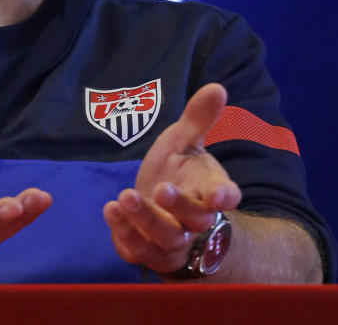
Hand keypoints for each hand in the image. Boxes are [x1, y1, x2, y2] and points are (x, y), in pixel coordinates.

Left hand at [103, 83, 241, 276]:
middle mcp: (194, 219)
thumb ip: (197, 118)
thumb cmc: (178, 171)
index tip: (220, 196)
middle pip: (196, 219)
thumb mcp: (184, 141)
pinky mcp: (147, 250)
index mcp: (209, 190)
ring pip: (166, 237)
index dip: (225, 197)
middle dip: (179, 206)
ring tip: (125, 196)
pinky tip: (110, 209)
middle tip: (161, 188)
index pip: (226, 196)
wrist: (160, 211)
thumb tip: (217, 87)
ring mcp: (172, 239)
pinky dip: (124, 232)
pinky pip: (138, 249)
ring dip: (145, 219)